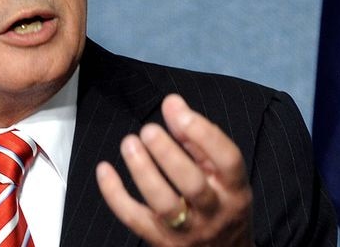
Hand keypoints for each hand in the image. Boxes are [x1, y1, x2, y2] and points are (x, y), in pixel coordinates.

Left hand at [96, 94, 253, 245]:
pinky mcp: (161, 241)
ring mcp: (187, 230)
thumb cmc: (222, 204)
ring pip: (164, 204)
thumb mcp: (223, 175)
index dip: (202, 132)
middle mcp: (214, 211)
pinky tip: (104, 169)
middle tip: (149, 130)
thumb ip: (199, 141)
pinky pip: (135, 219)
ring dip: (143, 171)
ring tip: (129, 143)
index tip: (177, 110)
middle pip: (192, 184)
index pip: (227, 159)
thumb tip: (172, 105)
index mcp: (235, 189)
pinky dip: (115, 195)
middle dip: (168, 153)